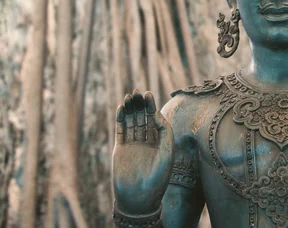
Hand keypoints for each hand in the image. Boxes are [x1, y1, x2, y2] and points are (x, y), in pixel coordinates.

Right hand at [113, 90, 174, 214]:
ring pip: (131, 122)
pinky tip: (121, 108)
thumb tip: (156, 113)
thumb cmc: (158, 176)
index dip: (151, 106)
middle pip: (142, 118)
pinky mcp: (121, 149)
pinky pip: (121, 130)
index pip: (154, 119)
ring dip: (129, 109)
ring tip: (128, 96)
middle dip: (140, 105)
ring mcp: (133, 145)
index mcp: (159, 142)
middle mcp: (146, 142)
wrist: (140, 196)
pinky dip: (120, 119)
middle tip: (137, 92)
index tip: (148, 94)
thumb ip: (164, 130)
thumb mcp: (167, 151)